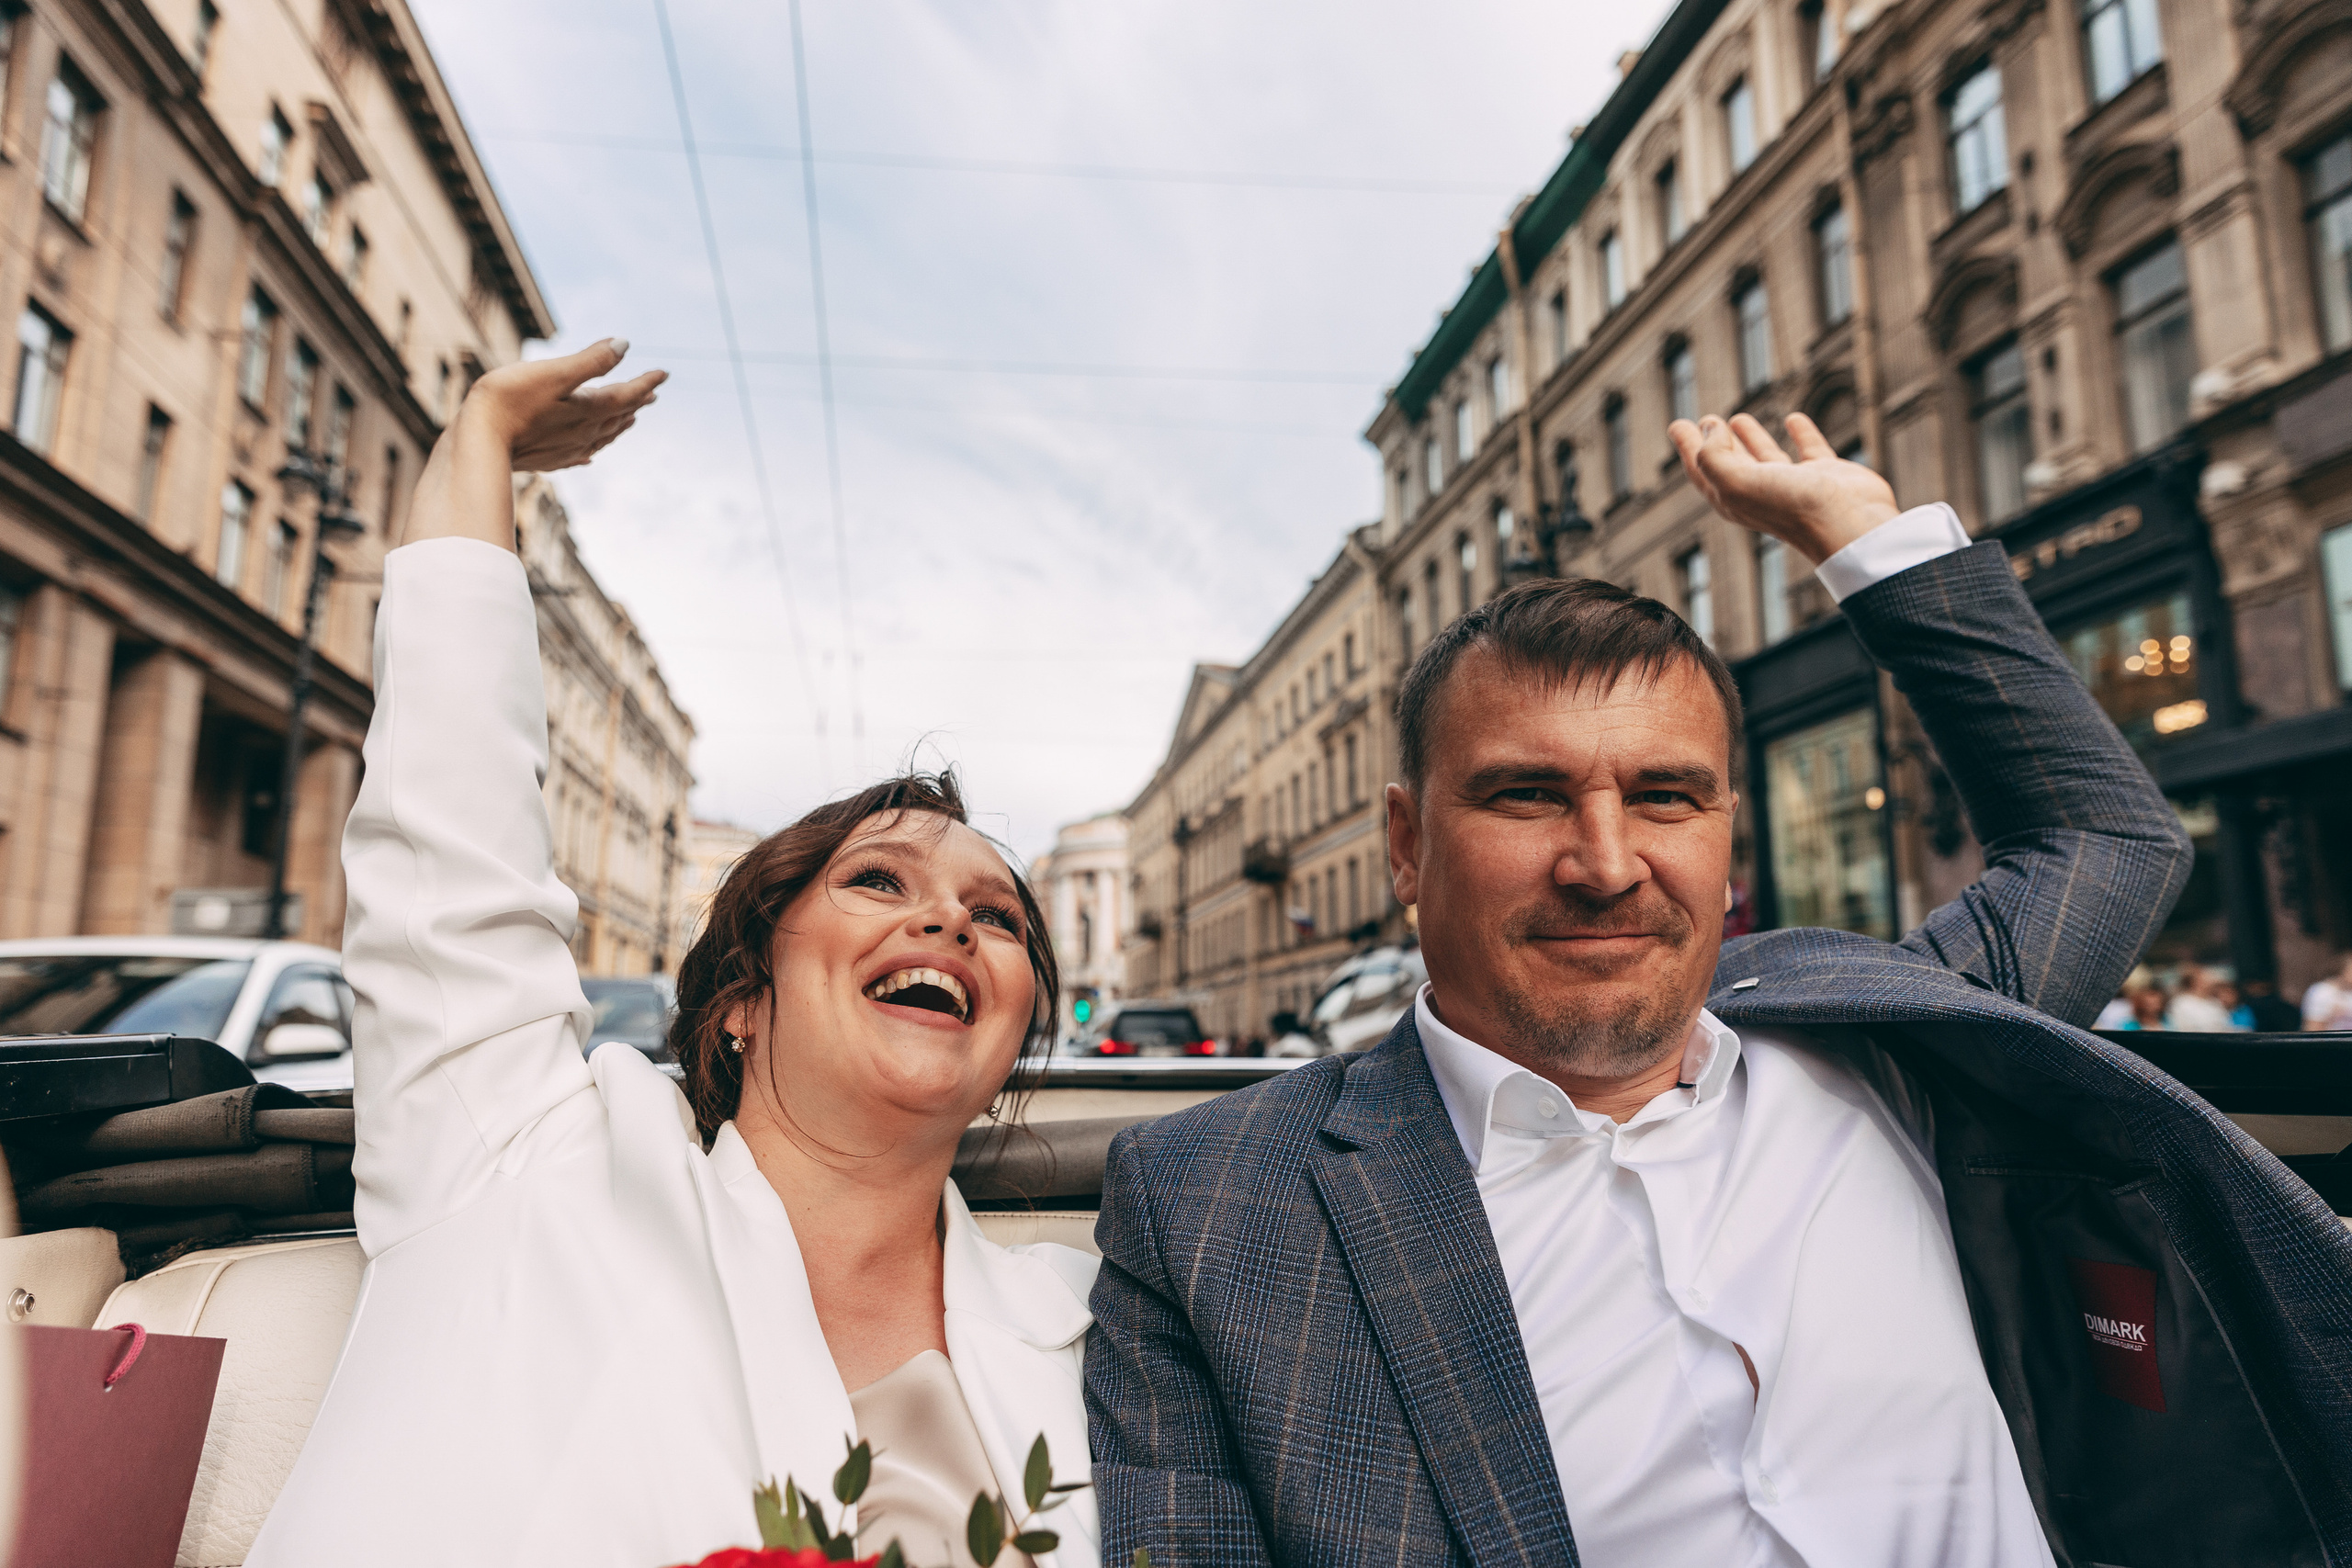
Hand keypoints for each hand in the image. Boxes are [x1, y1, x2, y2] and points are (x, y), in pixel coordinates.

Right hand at [461, 338, 666, 470]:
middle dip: (636, 402)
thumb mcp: (554, 372)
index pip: (627, 394)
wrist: (477, 442)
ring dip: (618, 425)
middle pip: (618, 416)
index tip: (664, 373)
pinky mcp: (548, 460)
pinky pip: (579, 455)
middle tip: (650, 394)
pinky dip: (591, 449)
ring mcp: (566, 450)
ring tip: (628, 419)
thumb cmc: (511, 400)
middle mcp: (584, 433)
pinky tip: (588, 455)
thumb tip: (625, 345)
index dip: (646, 382)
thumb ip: (591, 361)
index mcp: (589, 410)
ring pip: (602, 437)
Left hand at [1668, 411, 1898, 563]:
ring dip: (1750, 438)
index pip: (1704, 469)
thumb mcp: (1737, 482)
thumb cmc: (1793, 507)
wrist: (1849, 523)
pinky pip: (1809, 449)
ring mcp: (1794, 485)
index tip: (1678, 423)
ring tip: (1737, 418)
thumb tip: (1709, 427)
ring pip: (1765, 457)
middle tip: (1705, 419)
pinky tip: (1793, 419)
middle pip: (1730, 464)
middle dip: (1715, 442)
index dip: (1689, 446)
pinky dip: (1801, 433)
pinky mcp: (1825, 475)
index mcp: (1734, 500)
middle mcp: (1761, 494)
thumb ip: (1714, 455)